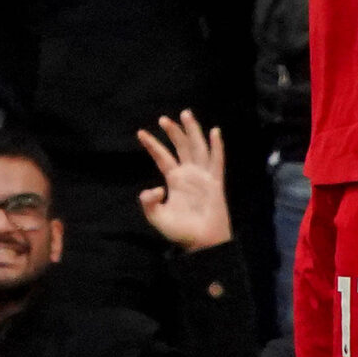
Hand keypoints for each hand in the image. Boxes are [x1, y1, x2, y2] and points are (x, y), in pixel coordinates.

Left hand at [137, 111, 231, 250]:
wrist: (201, 242)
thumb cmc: (180, 231)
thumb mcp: (157, 217)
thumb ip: (148, 203)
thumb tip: (154, 188)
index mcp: (174, 180)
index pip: (163, 157)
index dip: (153, 145)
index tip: (140, 133)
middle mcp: (189, 174)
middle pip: (181, 147)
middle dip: (173, 132)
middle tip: (163, 118)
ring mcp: (203, 176)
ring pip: (198, 148)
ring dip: (192, 131)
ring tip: (186, 114)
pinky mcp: (215, 182)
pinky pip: (216, 161)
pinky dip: (217, 147)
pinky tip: (215, 132)